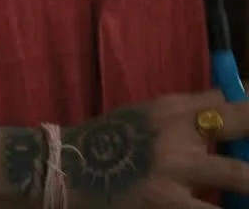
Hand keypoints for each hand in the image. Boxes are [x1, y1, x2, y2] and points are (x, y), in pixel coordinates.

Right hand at [61, 89, 248, 207]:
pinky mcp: (164, 207)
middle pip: (239, 148)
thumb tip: (227, 100)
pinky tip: (225, 206)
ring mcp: (172, 179)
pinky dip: (217, 208)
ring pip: (235, 181)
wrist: (68, 168)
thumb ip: (187, 109)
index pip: (227, 107)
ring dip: (245, 187)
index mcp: (173, 112)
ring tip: (247, 191)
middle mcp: (177, 142)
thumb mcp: (147, 114)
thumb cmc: (111, 139)